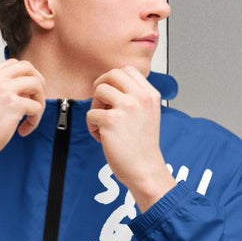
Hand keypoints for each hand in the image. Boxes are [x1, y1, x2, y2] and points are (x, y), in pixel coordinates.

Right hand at [0, 60, 47, 195]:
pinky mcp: (13, 105)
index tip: (26, 93)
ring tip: (31, 117)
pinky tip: (23, 130)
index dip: (24, 78)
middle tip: (36, 100)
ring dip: (39, 101)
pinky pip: (37, 107)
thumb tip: (23, 91)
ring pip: (36, 84)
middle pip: (27, 67)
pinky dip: (34, 120)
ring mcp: (3, 90)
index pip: (13, 64)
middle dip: (38, 82)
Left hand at [86, 67, 175, 209]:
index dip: (113, 79)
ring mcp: (126, 107)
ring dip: (95, 106)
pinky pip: (91, 114)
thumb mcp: (149, 114)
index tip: (109, 93)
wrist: (145, 170)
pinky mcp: (111, 121)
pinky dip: (92, 126)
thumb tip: (112, 87)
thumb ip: (136, 98)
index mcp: (150, 95)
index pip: (128, 70)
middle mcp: (140, 97)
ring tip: (102, 124)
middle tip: (100, 104)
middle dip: (101, 86)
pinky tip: (102, 138)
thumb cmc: (143, 147)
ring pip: (99, 90)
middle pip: (112, 74)